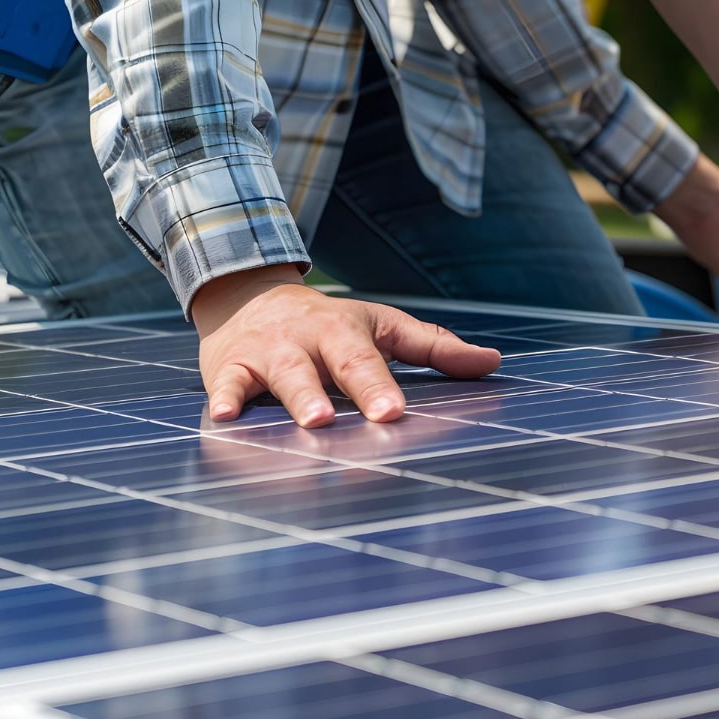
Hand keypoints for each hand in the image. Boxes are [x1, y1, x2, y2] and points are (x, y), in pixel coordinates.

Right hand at [192, 265, 501, 426]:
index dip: (381, 386)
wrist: (248, 297)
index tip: (396, 413)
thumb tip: (494, 362)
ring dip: (297, 398)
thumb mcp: (381, 327)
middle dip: (354, 389)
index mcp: (346, 333)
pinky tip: (224, 416)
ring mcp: (267, 354)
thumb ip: (434, 348)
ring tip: (315, 421)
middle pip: (330, 364)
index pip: (368, 360)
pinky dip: (224, 398)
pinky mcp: (229, 369)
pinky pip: (226, 384)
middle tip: (374, 416)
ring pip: (281, 375)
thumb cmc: (329, 326)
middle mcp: (307, 340)